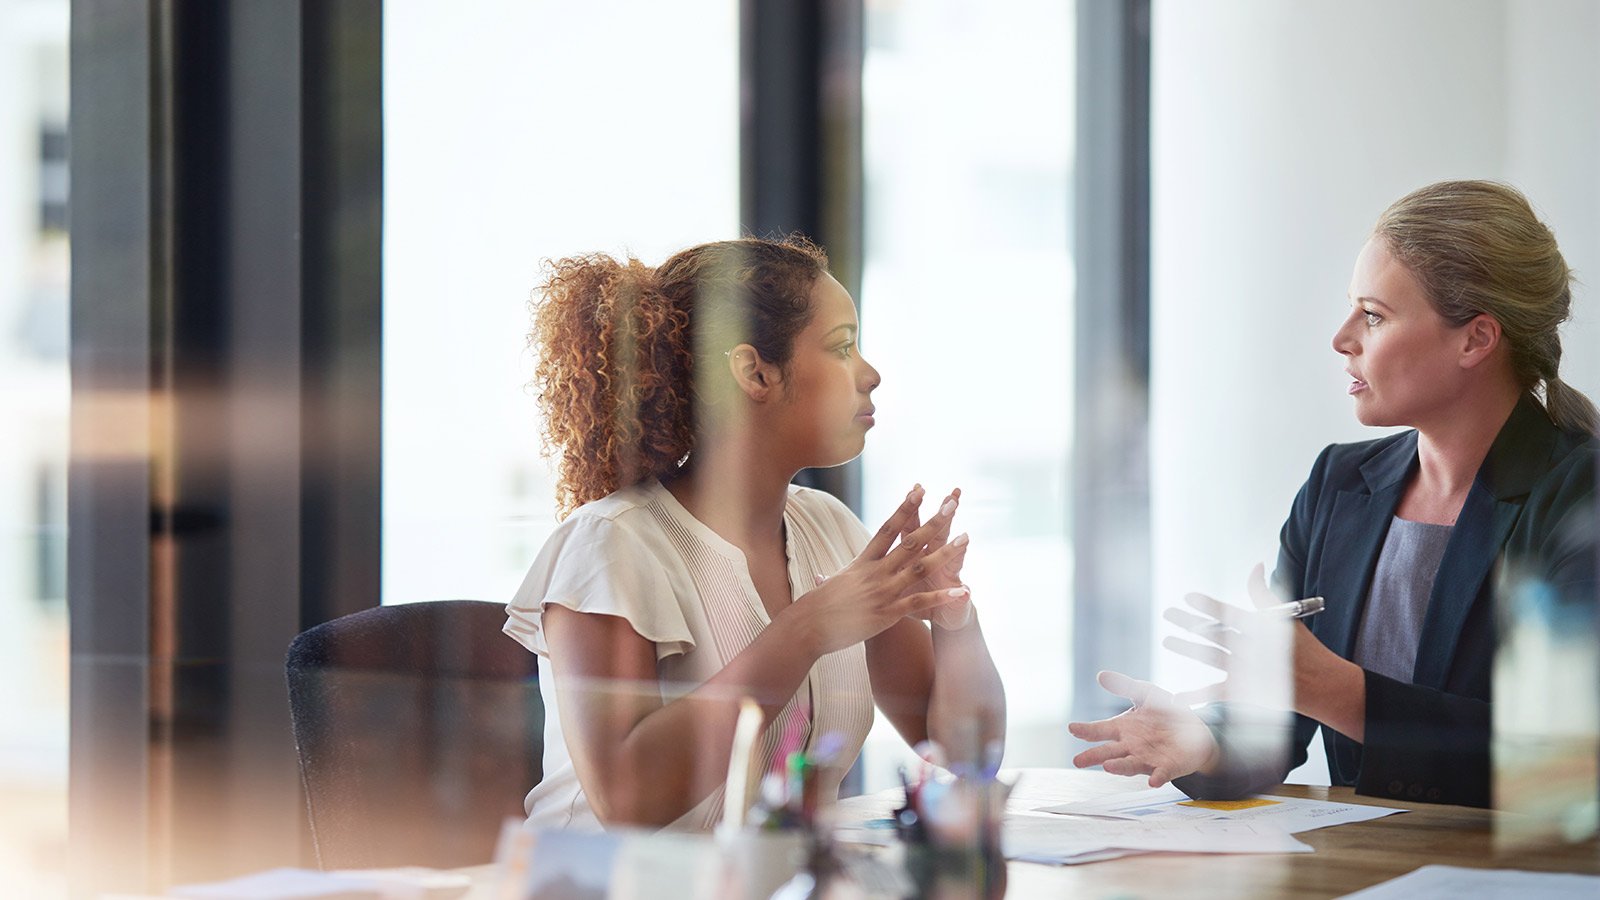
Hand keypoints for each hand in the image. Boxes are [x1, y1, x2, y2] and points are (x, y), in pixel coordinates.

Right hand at [786, 485, 968, 655]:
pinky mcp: (888, 612)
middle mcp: (876, 571)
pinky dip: (942, 596)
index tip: (919, 490)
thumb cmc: (816, 607)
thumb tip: (821, 578)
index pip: (888, 528)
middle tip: (952, 503)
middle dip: (933, 522)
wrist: (808, 626)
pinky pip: (920, 601)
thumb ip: (831, 580)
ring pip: (920, 567)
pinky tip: (962, 590)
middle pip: (910, 542)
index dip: (905, 508)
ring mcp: (883, 591)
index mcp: (863, 561)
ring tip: (965, 538)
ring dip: (945, 552)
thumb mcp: (828, 586)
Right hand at [1068, 671, 1219, 786]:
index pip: (1100, 730)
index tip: (1072, 728)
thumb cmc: (1166, 714)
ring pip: (1130, 765)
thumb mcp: (1147, 694)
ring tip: (1107, 767)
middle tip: (1077, 760)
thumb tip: (1100, 675)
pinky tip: (1152, 781)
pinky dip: (1156, 778)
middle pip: (1108, 752)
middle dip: (1093, 756)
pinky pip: (1161, 774)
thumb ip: (1125, 686)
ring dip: (1119, 767)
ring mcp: (1148, 759)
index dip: (1086, 730)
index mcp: (1123, 729)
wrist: (1196, 731)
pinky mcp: (1167, 767)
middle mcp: (1131, 747)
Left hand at [1161, 563, 1295, 709]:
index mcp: (1264, 630)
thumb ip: (1264, 592)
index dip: (1209, 605)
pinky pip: (1218, 693)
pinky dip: (1198, 696)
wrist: (1324, 686)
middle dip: (1190, 623)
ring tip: (1167, 640)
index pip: (1232, 614)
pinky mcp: (1247, 692)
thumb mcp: (1286, 617)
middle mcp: (1254, 649)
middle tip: (1168, 613)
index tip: (1188, 596)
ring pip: (1213, 657)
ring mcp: (1249, 671)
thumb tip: (1256, 566)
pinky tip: (1179, 697)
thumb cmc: (1305, 648)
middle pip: (1216, 634)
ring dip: (1188, 649)